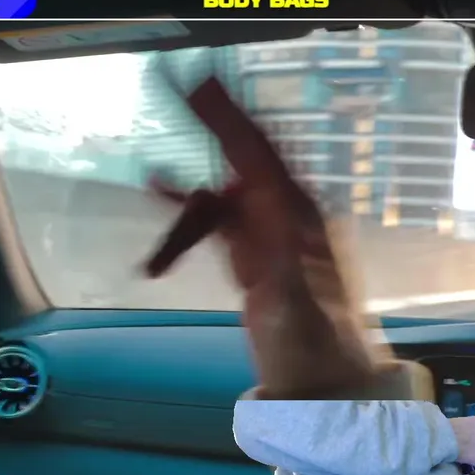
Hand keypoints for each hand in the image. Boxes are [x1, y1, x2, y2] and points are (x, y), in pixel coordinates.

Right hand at [142, 78, 384, 395]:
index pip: (260, 158)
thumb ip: (275, 263)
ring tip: (151, 184)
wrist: (323, 386)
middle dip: (214, 128)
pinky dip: (187, 213)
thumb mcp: (294, 309)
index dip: (229, 121)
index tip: (201, 89)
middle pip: (243, 162)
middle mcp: (287, 218)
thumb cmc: (313, 351)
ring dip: (187, 199)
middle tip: (185, 90)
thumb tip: (258, 222)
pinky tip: (161, 195)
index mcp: (300, 221)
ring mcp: (270, 236)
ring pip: (221, 198)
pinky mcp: (253, 257)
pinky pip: (215, 223)